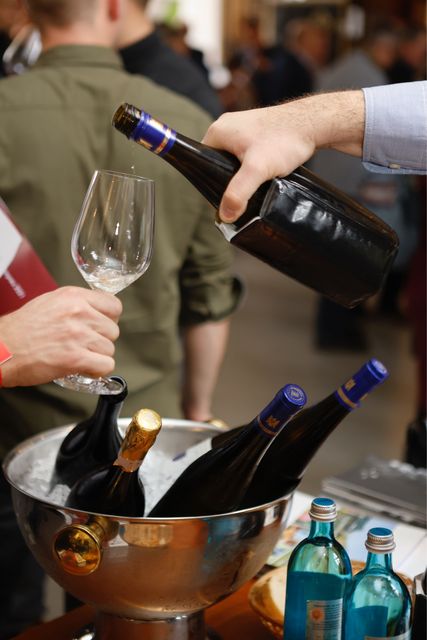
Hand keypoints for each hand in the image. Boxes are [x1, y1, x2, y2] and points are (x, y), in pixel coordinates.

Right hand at [0, 286, 121, 386]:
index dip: (109, 319)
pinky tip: (84, 367)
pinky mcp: (75, 358)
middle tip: (84, 344)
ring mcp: (77, 335)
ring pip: (110, 349)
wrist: (2, 349)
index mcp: (73, 297)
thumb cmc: (20, 329)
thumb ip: (76, 305)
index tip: (101, 326)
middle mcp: (78, 312)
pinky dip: (97, 370)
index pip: (114, 305)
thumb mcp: (50, 303)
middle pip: (113, 330)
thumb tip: (96, 312)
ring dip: (97, 356)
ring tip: (79, 355)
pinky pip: (106, 365)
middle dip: (101, 340)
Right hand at [202, 90, 364, 221]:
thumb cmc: (284, 139)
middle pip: (217, 164)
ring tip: (256, 184)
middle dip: (229, 181)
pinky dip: (254, 166)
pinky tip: (264, 174)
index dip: (211, 184)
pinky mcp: (257, 131)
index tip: (225, 198)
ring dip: (244, 174)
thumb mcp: (257, 170)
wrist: (313, 123)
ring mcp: (242, 128)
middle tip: (244, 194)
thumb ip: (238, 193)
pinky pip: (247, 155)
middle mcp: (226, 127)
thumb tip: (225, 215)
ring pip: (234, 161)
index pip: (203, 164)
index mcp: (216, 132)